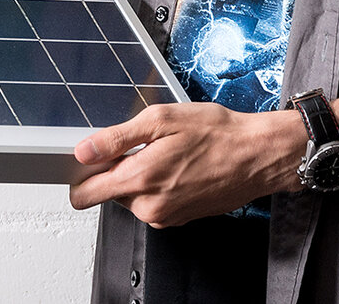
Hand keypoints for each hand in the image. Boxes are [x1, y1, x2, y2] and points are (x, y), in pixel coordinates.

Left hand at [67, 102, 304, 226]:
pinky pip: (153, 201)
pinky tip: (178, 164)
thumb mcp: (161, 120)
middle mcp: (150, 207)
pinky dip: (158, 184)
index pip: (84, 195)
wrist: (257, 155)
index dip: (80, 172)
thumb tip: (83, 151)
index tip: (88, 156)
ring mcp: (166, 216)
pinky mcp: (179, 217)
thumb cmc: (216, 133)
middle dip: (117, 168)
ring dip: (140, 175)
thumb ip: (116, 139)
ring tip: (166, 152)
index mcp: (140, 180)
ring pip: (132, 196)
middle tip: (142, 144)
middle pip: (109, 191)